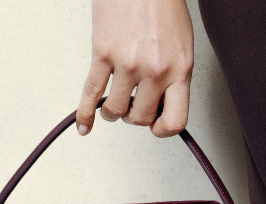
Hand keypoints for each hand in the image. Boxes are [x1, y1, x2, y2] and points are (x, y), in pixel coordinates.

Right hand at [76, 0, 193, 137]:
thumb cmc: (161, 2)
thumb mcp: (181, 43)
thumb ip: (174, 75)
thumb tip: (161, 102)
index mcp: (180, 68)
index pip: (175, 120)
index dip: (162, 129)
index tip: (155, 126)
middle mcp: (155, 69)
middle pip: (140, 117)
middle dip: (133, 115)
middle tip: (131, 105)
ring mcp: (128, 63)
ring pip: (116, 110)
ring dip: (112, 111)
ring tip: (113, 102)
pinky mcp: (103, 53)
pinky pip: (91, 94)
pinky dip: (85, 114)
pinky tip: (84, 124)